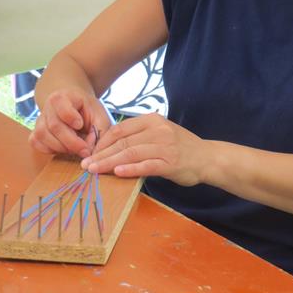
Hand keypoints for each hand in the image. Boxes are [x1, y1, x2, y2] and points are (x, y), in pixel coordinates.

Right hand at [28, 89, 112, 157]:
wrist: (75, 107)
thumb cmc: (88, 112)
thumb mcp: (100, 116)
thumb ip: (99, 131)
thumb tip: (89, 150)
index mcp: (64, 97)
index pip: (62, 107)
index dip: (71, 118)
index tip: (80, 125)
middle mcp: (48, 107)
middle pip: (54, 126)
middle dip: (71, 142)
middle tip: (85, 150)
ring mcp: (40, 119)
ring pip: (42, 136)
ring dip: (61, 147)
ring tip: (75, 149)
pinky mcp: (35, 132)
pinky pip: (36, 143)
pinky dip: (50, 150)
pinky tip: (63, 149)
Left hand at [80, 113, 210, 185]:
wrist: (207, 157)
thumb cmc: (180, 147)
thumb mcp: (160, 133)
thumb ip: (139, 136)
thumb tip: (110, 146)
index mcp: (153, 120)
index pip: (120, 129)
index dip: (102, 141)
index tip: (90, 152)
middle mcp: (158, 130)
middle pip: (122, 142)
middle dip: (101, 154)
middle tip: (86, 164)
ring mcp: (165, 146)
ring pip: (130, 153)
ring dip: (109, 163)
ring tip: (94, 170)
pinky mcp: (170, 163)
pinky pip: (146, 165)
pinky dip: (130, 169)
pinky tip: (117, 172)